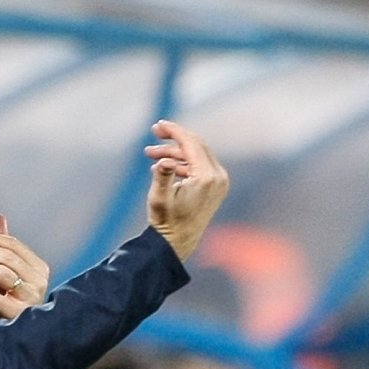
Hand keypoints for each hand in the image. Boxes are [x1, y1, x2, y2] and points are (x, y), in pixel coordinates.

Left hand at [0, 213, 49, 319]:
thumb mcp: (6, 272)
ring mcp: (30, 299)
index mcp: (38, 268)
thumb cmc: (9, 300)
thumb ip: (2, 246)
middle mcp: (39, 281)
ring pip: (3, 274)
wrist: (17, 336)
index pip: (13, 245)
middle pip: (7, 257)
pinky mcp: (19, 316)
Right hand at [143, 119, 229, 260]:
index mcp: (206, 177)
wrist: (177, 243)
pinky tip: (162, 167)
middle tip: (154, 132)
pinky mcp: (216, 187)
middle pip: (196, 145)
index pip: (191, 144)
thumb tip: (164, 162)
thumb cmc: (166, 222)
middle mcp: (218, 177)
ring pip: (196, 155)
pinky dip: (181, 163)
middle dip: (174, 138)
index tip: (158, 125)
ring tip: (150, 155)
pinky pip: (198, 165)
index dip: (174, 131)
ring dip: (174, 153)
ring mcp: (219, 182)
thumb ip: (161, 176)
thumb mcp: (159, 198)